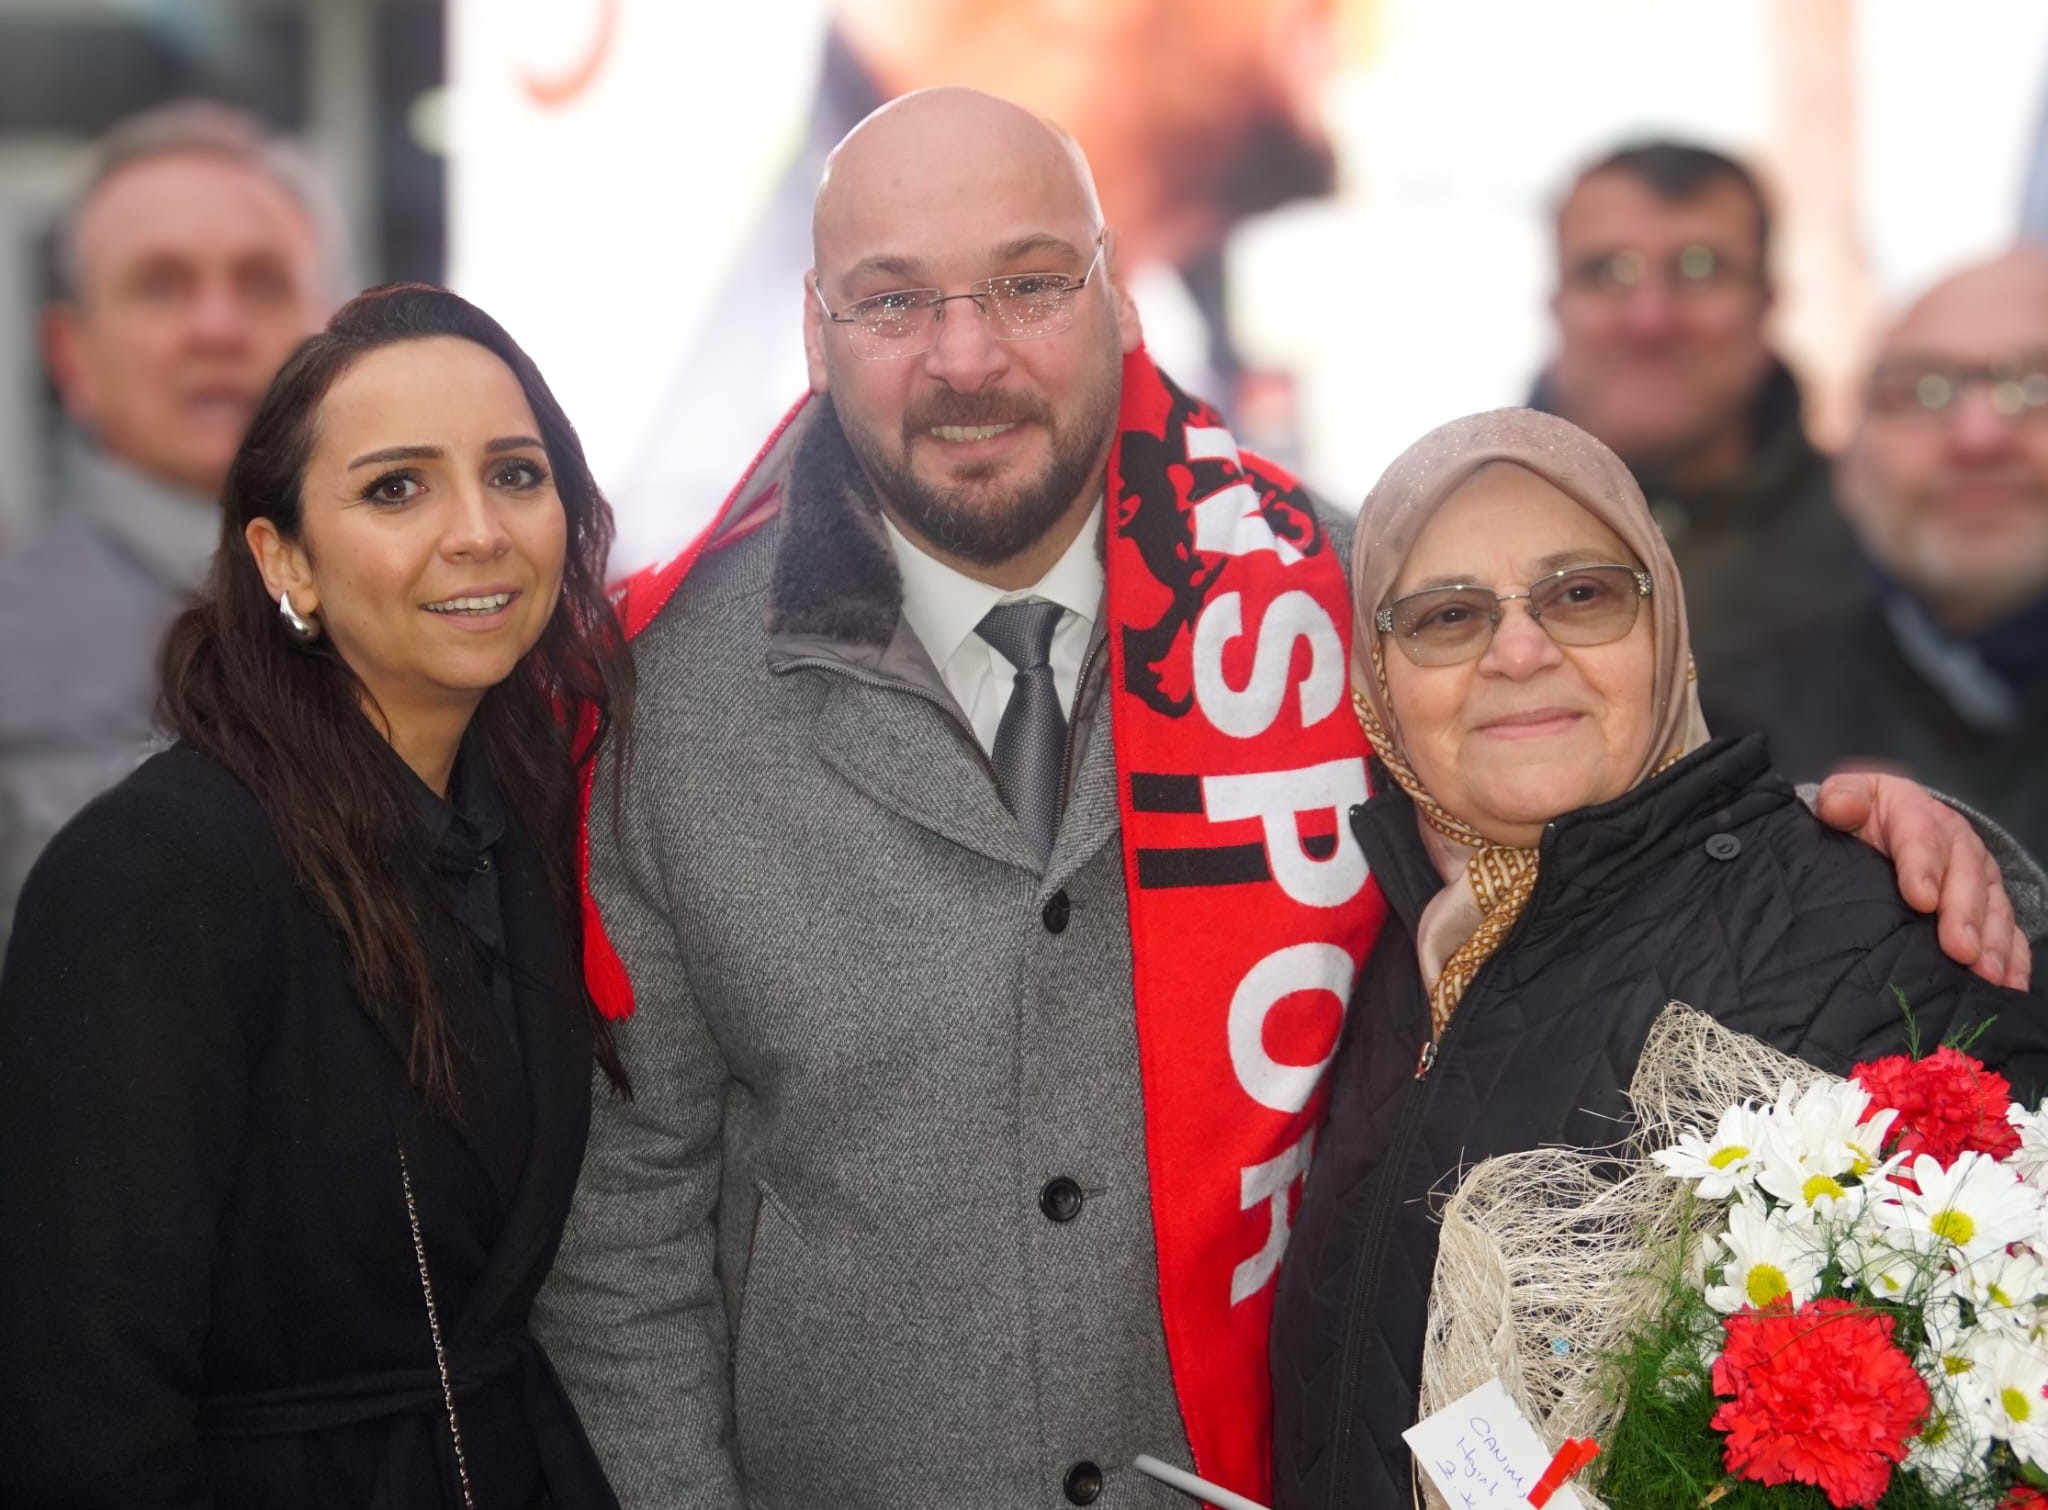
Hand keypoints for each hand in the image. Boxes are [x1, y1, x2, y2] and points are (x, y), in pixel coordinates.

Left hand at [1815, 770, 2029, 990]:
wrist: (1882, 820)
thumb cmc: (1862, 816)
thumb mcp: (1846, 797)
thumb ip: (1840, 798)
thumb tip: (1840, 808)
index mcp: (1917, 813)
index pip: (1921, 837)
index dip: (1923, 869)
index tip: (1920, 900)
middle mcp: (1956, 842)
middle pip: (1966, 877)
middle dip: (1964, 915)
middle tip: (1960, 950)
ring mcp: (1977, 874)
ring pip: (1992, 906)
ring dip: (1993, 941)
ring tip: (1986, 972)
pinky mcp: (1988, 902)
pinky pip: (2008, 929)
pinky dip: (2013, 956)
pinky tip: (2010, 981)